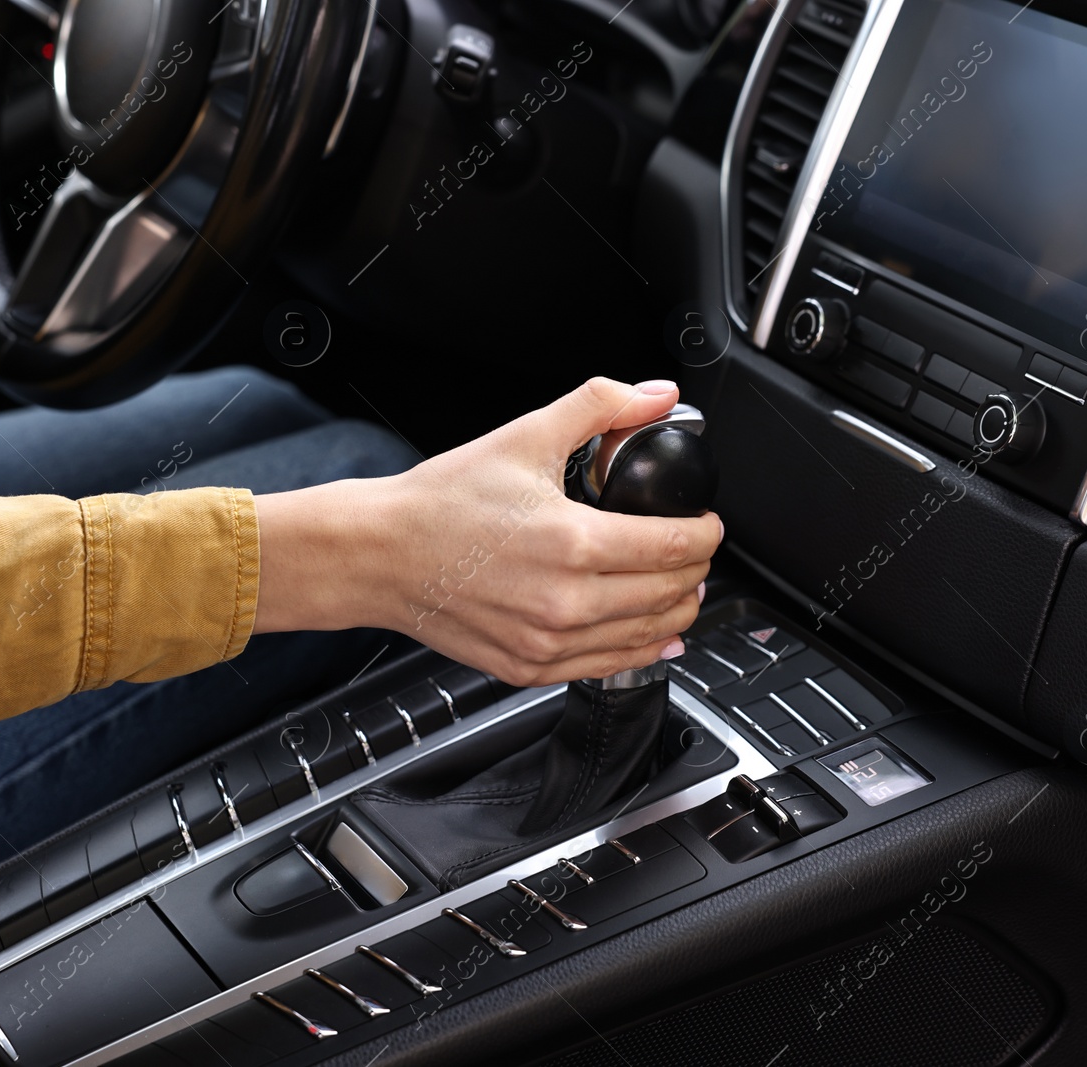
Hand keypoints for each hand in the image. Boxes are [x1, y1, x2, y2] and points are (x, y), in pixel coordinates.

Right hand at [254, 378, 723, 685]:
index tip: (707, 522)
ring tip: (682, 588)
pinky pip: (607, 667)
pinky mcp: (529, 667)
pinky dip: (641, 651)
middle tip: (694, 550)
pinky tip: (654, 636)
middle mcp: (566, 602)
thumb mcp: (526, 437)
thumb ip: (601, 408)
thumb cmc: (440, 502)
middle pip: (671, 594)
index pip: (676, 547)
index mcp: (573, 544)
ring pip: (647, 637)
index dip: (707, 533)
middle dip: (696, 569)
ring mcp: (548, 643)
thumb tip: (656, 396)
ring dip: (677, 611)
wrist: (379, 554)